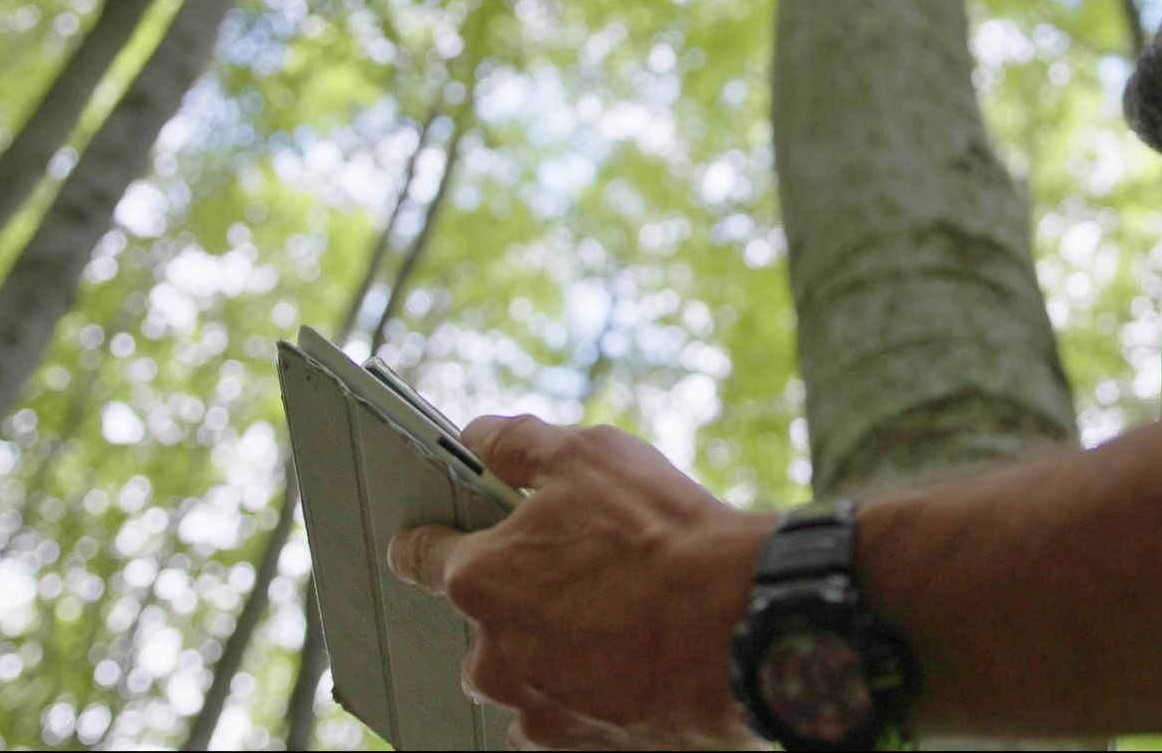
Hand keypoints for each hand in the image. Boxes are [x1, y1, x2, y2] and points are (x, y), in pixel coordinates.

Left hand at [387, 415, 775, 750]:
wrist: (743, 620)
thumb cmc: (665, 535)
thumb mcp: (588, 455)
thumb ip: (515, 444)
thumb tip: (477, 439)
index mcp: (480, 579)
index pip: (418, 557)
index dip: (426, 539)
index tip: (431, 538)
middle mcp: (493, 655)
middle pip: (479, 625)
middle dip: (515, 601)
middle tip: (575, 574)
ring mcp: (535, 708)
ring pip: (520, 677)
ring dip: (549, 653)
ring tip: (612, 621)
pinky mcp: (578, 748)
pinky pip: (560, 720)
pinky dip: (584, 697)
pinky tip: (625, 663)